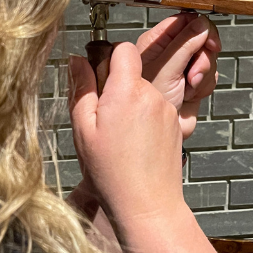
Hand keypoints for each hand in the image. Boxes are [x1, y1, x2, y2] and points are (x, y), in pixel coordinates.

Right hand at [69, 42, 186, 229]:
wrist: (147, 203)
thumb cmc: (111, 171)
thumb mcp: (83, 128)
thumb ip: (81, 89)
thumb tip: (76, 60)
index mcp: (128, 91)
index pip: (124, 49)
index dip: (109, 57)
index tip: (97, 77)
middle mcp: (153, 94)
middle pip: (134, 71)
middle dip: (116, 85)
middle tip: (102, 116)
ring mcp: (168, 109)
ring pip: (144, 92)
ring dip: (130, 103)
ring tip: (118, 136)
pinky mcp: (176, 124)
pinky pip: (156, 109)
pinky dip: (143, 118)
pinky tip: (134, 144)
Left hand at [135, 12, 219, 138]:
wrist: (158, 137)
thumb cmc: (147, 106)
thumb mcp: (166, 70)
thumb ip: (184, 45)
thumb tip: (200, 24)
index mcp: (155, 43)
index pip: (183, 21)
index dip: (200, 28)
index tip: (209, 40)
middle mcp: (169, 54)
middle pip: (200, 39)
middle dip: (202, 56)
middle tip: (193, 72)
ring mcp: (182, 69)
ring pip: (208, 58)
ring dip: (203, 74)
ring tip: (187, 87)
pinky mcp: (192, 84)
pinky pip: (209, 76)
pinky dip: (204, 86)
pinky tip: (190, 95)